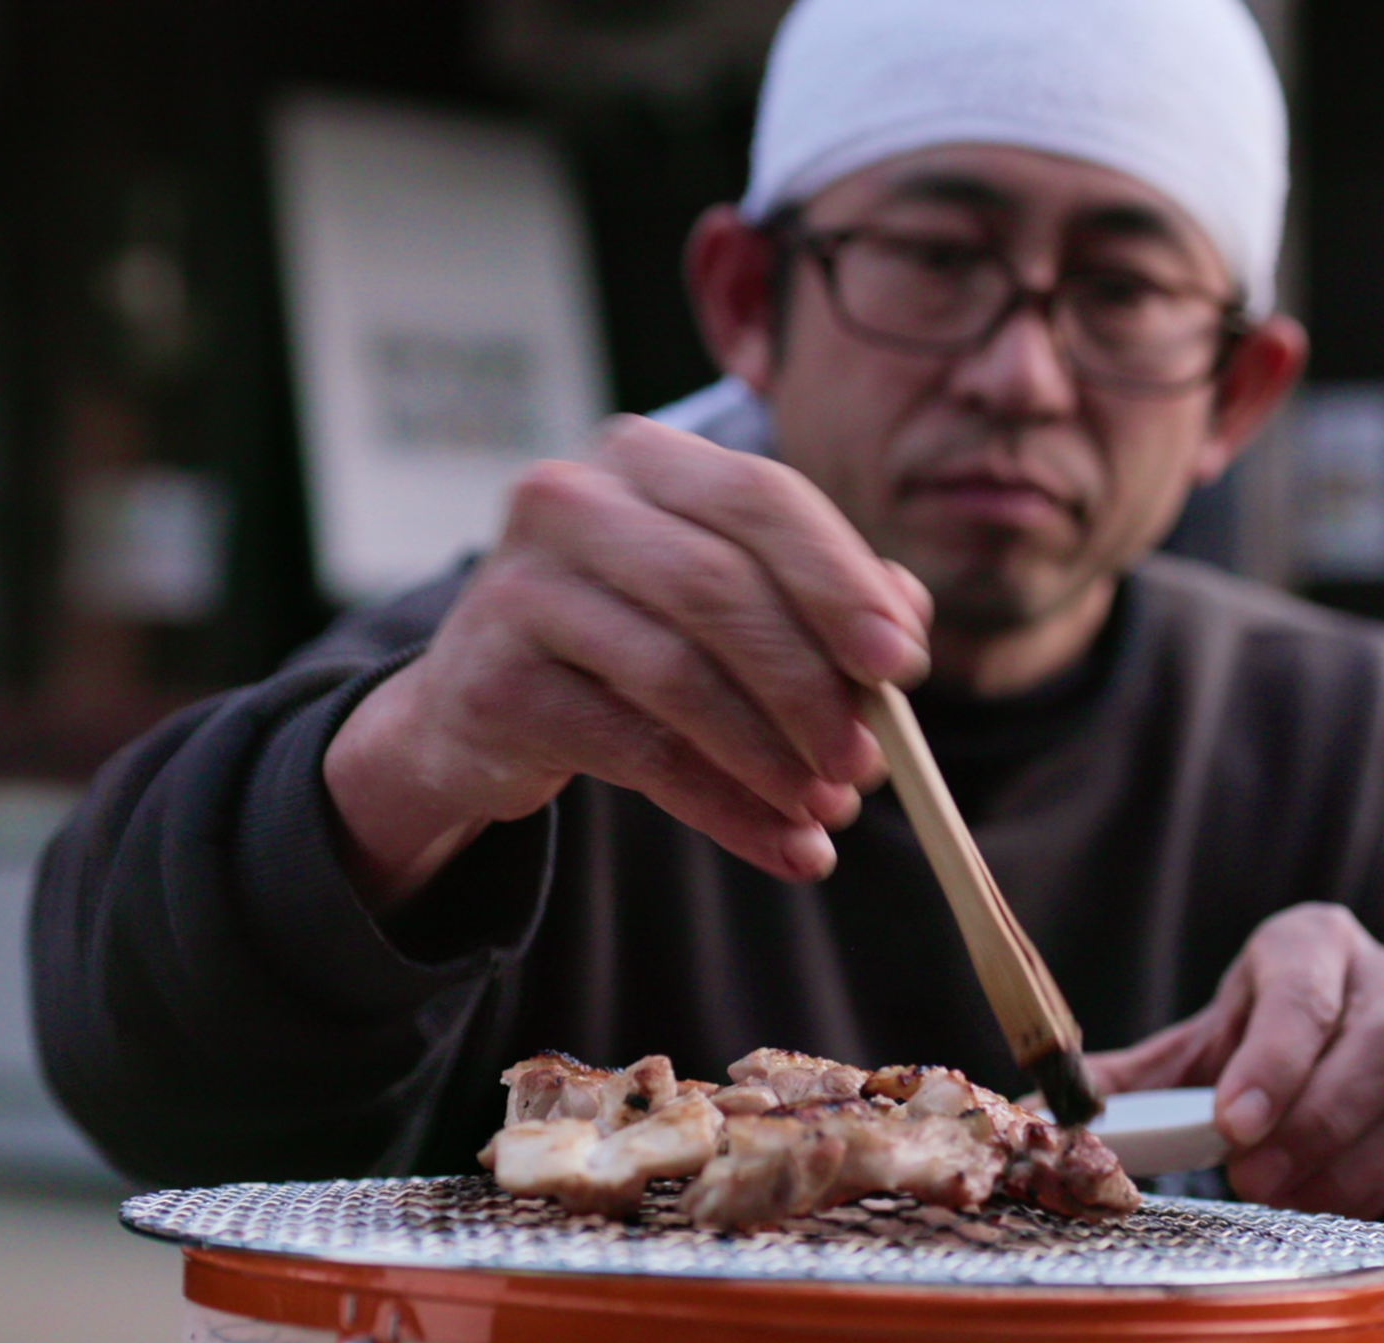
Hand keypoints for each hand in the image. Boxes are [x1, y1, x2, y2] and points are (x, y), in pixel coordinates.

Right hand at [325, 416, 931, 905]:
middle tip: (870, 763)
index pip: (761, 497)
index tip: (903, 665)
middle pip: (720, 587)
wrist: (479, 707)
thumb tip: (903, 629)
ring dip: (771, 758)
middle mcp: (570, 500)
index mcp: (643, 457)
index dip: (840, 581)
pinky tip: (779, 845)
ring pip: (677, 675)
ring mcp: (519, 587)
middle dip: (809, 685)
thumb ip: (820, 598)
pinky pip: (635, 753)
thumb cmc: (627, 636)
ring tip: (828, 812)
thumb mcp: (722, 598)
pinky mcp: (496, 682)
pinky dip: (723, 807)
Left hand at [1084, 903, 1383, 1218]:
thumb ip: (1136, 1075)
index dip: (1273, 1061)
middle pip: (1380, 1046)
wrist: (1362, 1041)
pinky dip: (1373, 1187)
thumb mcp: (1206, 1039)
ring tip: (1281, 1194)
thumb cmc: (1269, 1035)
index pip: (1304, 995)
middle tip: (1250, 1175)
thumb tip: (1047, 1105)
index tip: (1232, 1122)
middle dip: (1314, 1120)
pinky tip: (1322, 1199)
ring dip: (1344, 1163)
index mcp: (1315, 944)